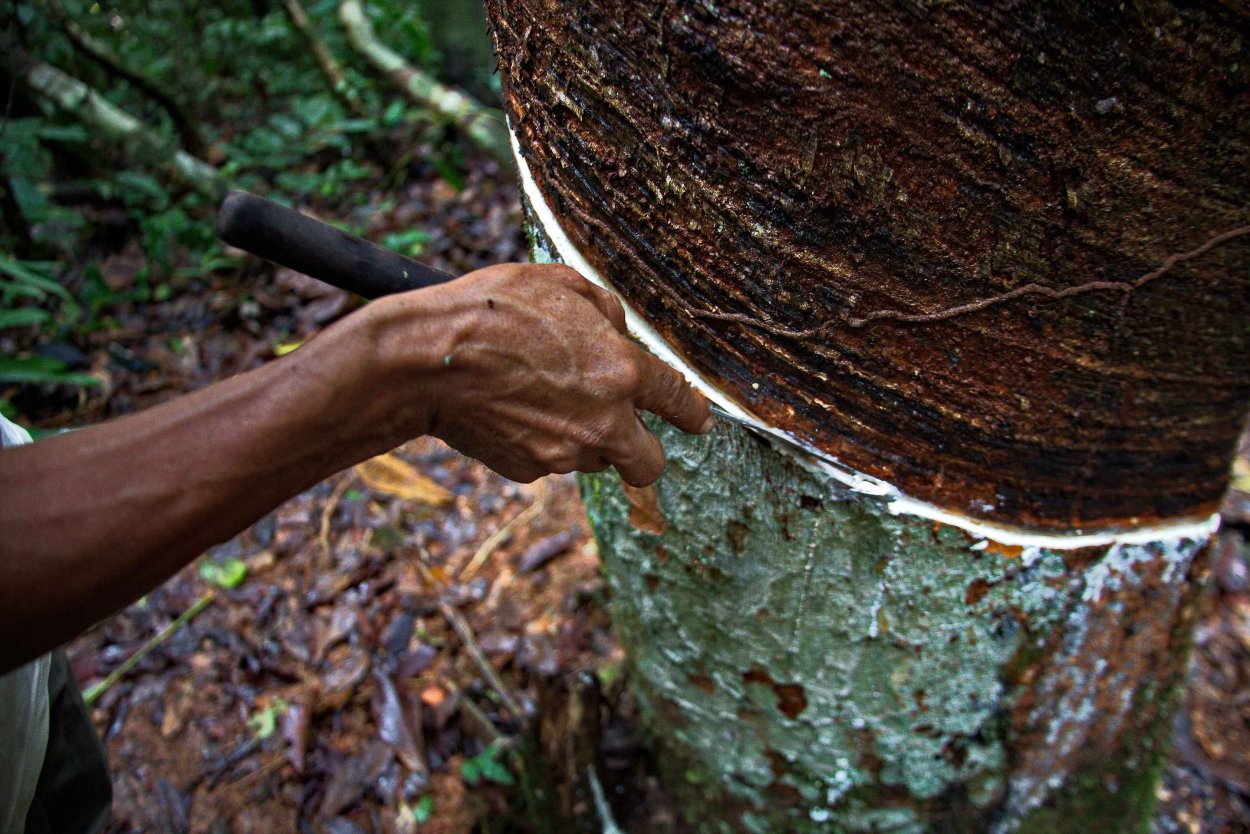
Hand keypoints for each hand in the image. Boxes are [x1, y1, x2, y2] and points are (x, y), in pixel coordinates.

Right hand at [371, 263, 713, 484]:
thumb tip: (618, 333)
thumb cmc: (492, 311)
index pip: (677, 400)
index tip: (699, 421)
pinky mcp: (528, 470)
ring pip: (594, 461)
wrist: (426, 360)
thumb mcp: (560, 285)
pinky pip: (549, 462)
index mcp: (622, 373)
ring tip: (543, 400)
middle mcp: (603, 423)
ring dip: (584, 440)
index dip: (693, 412)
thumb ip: (605, 312)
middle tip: (624, 430)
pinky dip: (540, 442)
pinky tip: (512, 411)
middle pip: (648, 464)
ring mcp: (564, 454)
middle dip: (643, 452)